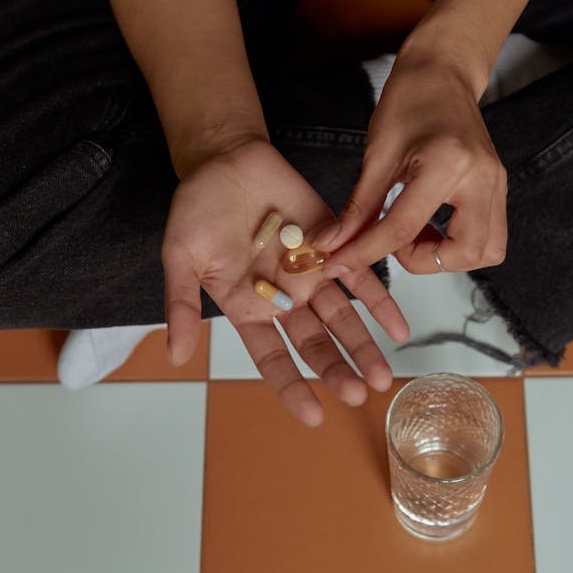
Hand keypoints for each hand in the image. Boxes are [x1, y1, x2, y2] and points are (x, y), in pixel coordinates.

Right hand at [162, 139, 409, 425]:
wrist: (225, 158)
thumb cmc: (197, 209)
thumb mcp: (180, 257)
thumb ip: (180, 305)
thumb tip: (175, 356)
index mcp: (247, 308)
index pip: (272, 358)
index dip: (292, 386)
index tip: (314, 414)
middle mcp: (283, 298)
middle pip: (314, 343)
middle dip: (336, 368)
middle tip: (357, 392)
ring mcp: (309, 273)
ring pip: (342, 317)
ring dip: (363, 345)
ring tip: (382, 375)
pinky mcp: (332, 244)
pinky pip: (360, 277)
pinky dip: (380, 301)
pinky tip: (398, 327)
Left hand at [313, 55, 507, 273]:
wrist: (442, 72)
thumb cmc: (410, 100)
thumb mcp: (377, 154)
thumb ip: (358, 207)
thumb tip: (333, 244)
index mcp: (447, 163)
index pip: (403, 229)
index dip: (365, 252)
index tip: (339, 263)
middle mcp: (482, 177)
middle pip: (465, 253)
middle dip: (423, 261)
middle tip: (393, 241)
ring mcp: (497, 184)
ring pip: (486, 251)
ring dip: (446, 257)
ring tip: (412, 233)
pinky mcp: (497, 188)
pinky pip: (488, 236)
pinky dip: (456, 244)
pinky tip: (426, 224)